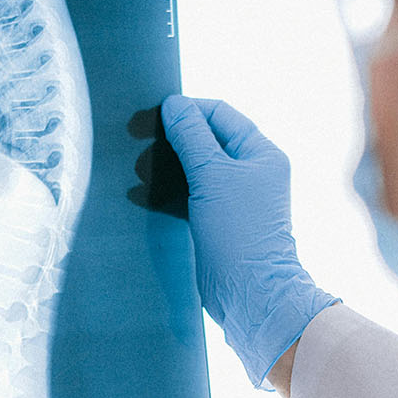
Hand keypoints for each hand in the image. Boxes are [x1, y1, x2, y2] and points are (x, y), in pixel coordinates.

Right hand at [160, 96, 337, 388]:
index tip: (152, 116)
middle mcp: (251, 171)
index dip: (187, 110)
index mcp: (260, 152)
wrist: (249, 294)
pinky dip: (169, 191)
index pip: (220, 114)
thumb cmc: (238, 231)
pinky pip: (191, 195)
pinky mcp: (219, 221)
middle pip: (207, 140)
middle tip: (139, 142)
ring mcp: (236, 198)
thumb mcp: (212, 175)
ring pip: (195, 169)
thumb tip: (173, 103)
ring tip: (136, 169)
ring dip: (167, 166)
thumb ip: (191, 137)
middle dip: (173, 139)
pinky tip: (142, 194)